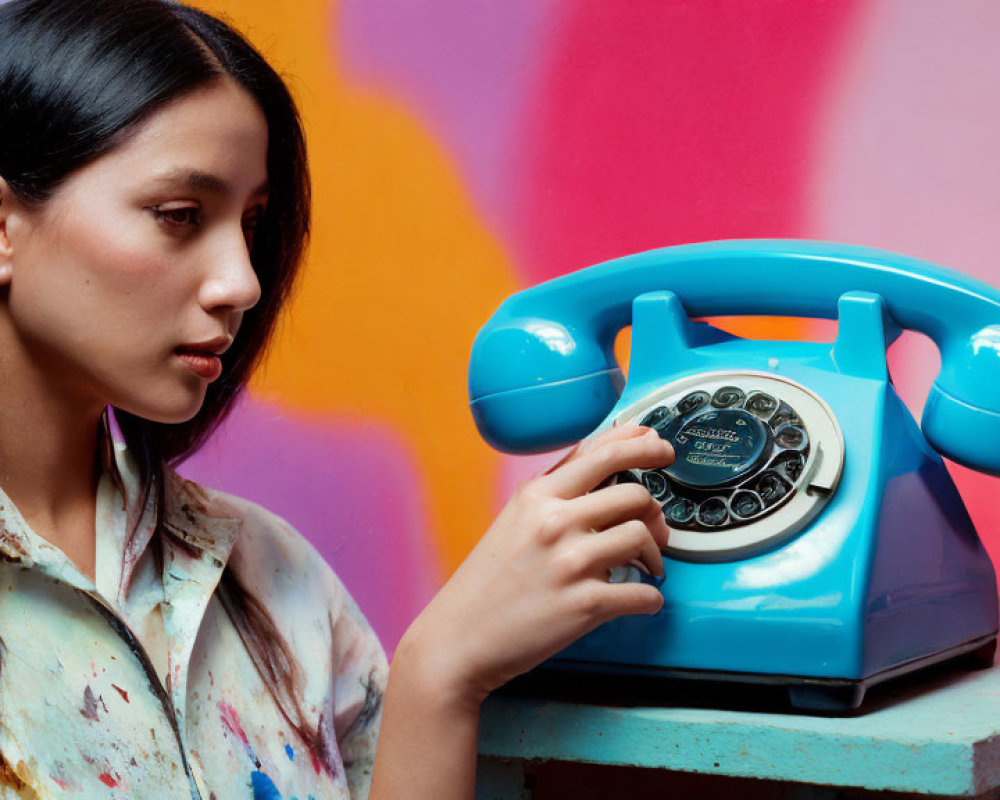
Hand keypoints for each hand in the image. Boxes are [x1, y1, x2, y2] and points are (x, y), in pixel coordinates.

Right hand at [395, 424, 673, 708]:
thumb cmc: (488, 582)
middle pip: (635, 493)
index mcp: (537, 496)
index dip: (642, 444)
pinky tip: (640, 599)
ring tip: (647, 568)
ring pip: (643, 537)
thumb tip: (606, 470)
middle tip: (657, 526)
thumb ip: (556, 493)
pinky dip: (651, 598)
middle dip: (656, 510)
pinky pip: (643, 593)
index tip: (660, 447)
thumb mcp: (514, 520)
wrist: (459, 638)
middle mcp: (554, 521)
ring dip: (656, 555)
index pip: (602, 452)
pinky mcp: (584, 604)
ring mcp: (570, 562)